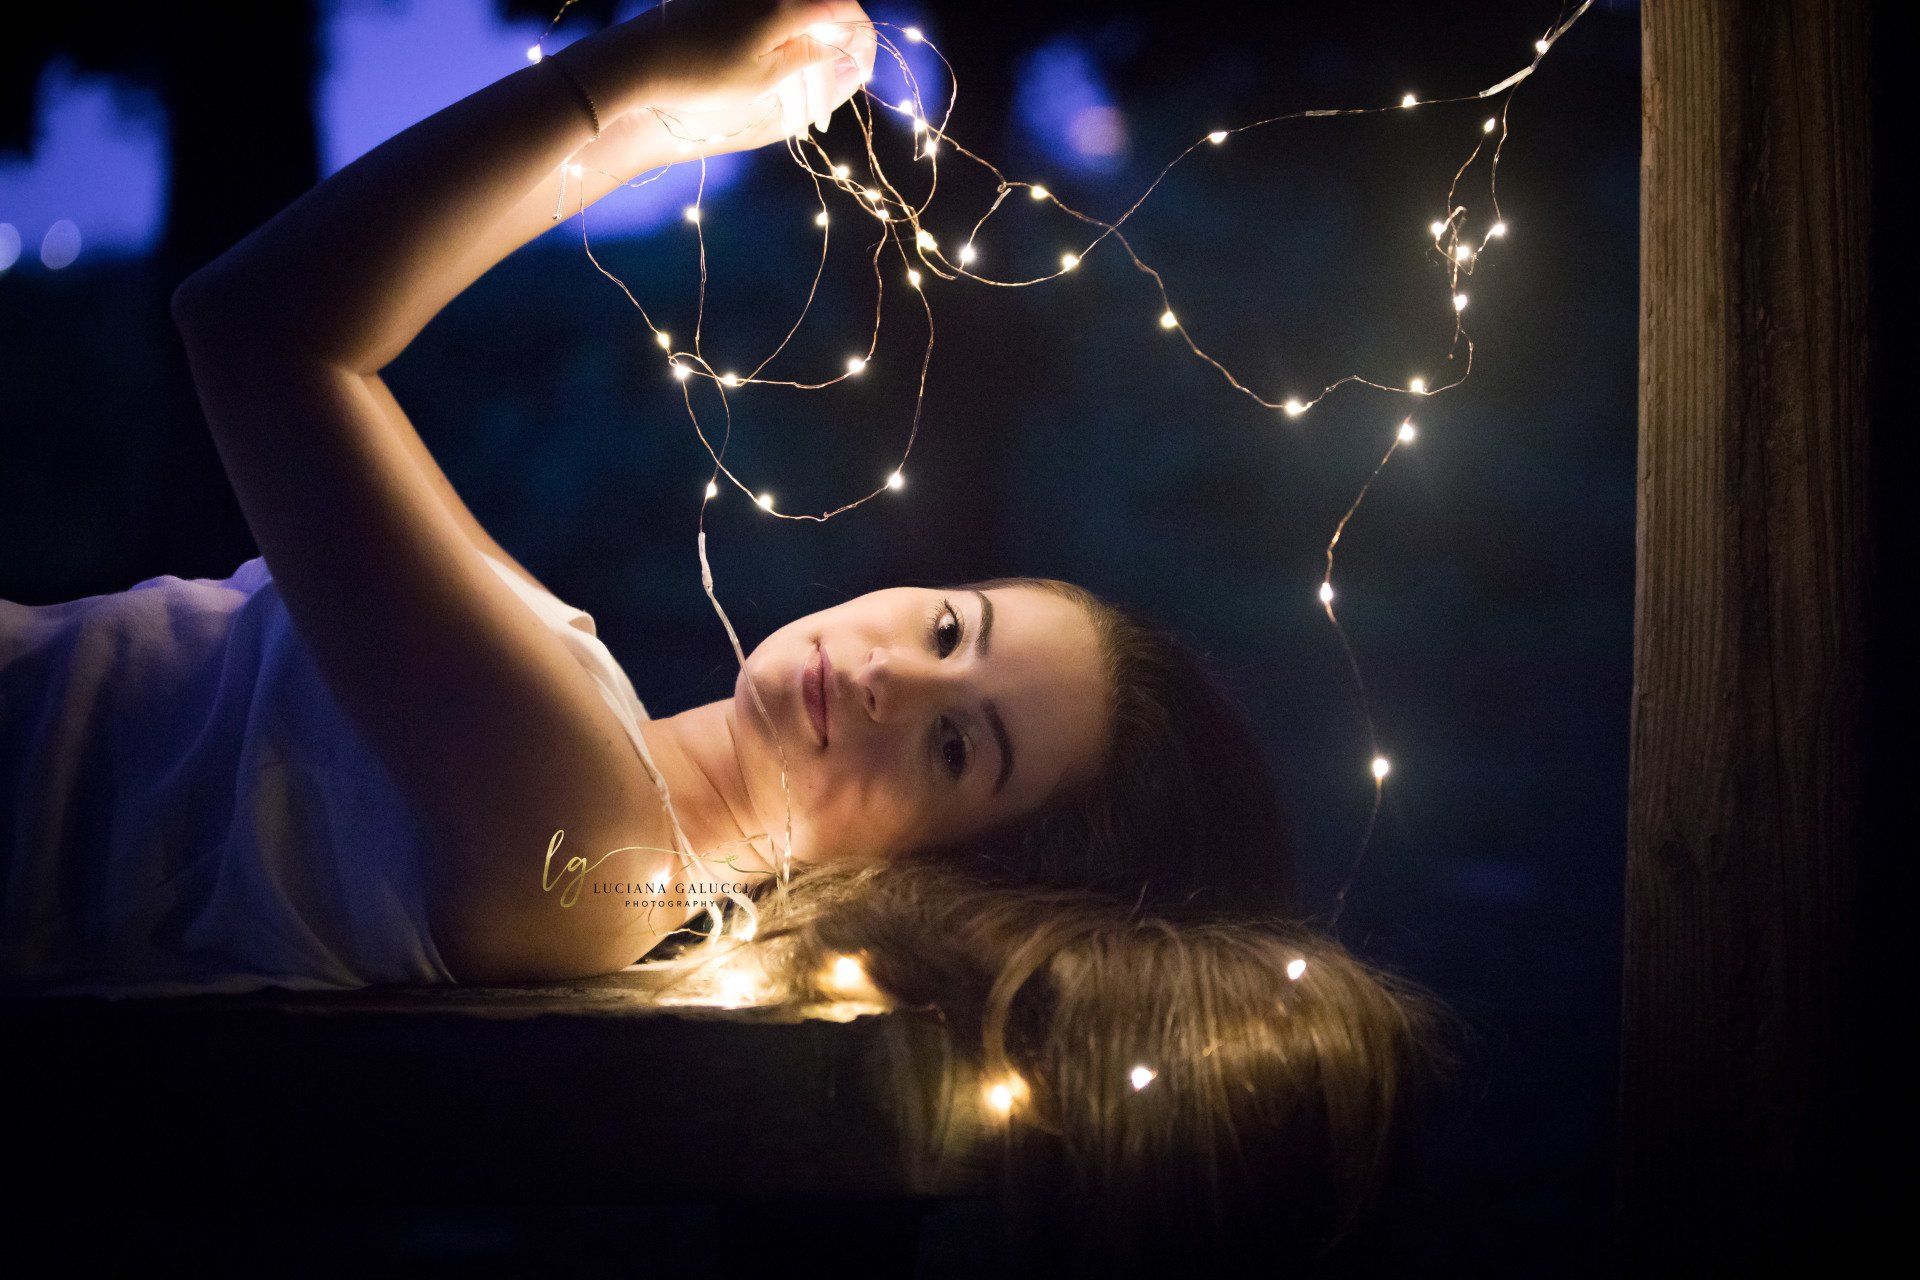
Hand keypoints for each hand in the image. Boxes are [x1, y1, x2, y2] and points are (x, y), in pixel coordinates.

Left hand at [558, 0, 878, 158]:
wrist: (638, 61)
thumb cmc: (702, 75)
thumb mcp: (765, 78)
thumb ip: (808, 58)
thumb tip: (839, 49)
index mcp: (786, 6)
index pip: (845, 11)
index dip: (862, 41)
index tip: (863, 70)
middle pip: (823, 10)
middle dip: (836, 49)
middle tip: (835, 87)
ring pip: (797, 16)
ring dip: (807, 52)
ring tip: (804, 95)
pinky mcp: (725, 2)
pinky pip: (771, 15)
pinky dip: (783, 42)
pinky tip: (777, 73)